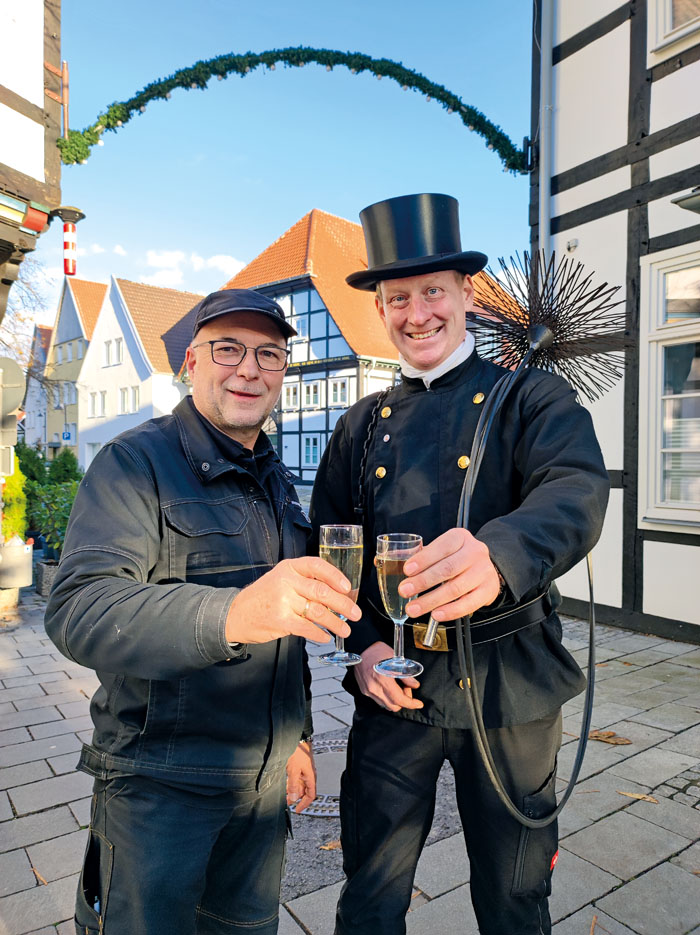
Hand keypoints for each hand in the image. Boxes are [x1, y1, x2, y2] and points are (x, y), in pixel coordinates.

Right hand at [225, 557, 360, 644]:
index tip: (348, 587)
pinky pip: (307, 628)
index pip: (317, 566)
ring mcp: (283, 601)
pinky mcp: (281, 620)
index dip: (335, 576)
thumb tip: (337, 594)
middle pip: (322, 592)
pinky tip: (326, 637)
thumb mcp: (281, 579)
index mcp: (289, 567)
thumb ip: (304, 582)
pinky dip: (320, 634)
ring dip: (336, 622)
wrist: (235, 614)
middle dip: (343, 604)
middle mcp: (286, 581)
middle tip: (356, 614)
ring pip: (318, 612)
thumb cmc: (263, 597)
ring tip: (345, 629)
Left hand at [286, 741, 315, 812]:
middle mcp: (308, 775)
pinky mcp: (299, 767)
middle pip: (304, 791)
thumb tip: (293, 798)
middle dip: (295, 798)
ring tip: (284, 795)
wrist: (298, 739)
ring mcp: (304, 771)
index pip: (310, 795)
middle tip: (287, 802)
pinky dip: (291, 783)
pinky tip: (285, 784)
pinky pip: (296, 779)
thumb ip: (293, 785)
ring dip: (292, 791)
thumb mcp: (294, 770)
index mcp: (310, 777)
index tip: (297, 809)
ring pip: (299, 785)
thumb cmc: (299, 751)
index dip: (304, 804)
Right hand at [353, 642, 423, 711]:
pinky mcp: (364, 690)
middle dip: (403, 701)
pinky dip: (386, 697)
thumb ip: (406, 675)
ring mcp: (368, 690)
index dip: (411, 704)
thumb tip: (414, 685)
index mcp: (383, 679)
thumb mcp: (396, 659)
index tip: (418, 704)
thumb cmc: (377, 650)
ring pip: (385, 705)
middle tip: (406, 688)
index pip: (400, 700)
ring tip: (397, 687)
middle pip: (393, 706)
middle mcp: (374, 688)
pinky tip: (388, 687)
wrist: (361, 647)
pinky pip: (378, 700)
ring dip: (394, 700)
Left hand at [398, 528, 500, 620]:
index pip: (442, 547)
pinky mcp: (489, 590)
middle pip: (448, 568)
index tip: (406, 571)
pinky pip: (468, 604)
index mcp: (460, 537)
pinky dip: (451, 611)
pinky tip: (436, 614)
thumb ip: (420, 555)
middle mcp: (475, 552)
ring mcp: (484, 571)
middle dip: (423, 581)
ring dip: (431, 600)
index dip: (423, 559)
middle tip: (404, 591)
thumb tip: (388, 560)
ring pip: (456, 588)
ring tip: (414, 608)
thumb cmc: (457, 559)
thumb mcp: (441, 550)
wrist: (485, 569)